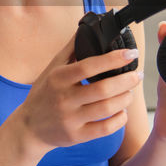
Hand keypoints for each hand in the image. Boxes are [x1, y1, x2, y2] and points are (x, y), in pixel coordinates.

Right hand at [13, 36, 143, 154]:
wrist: (29, 128)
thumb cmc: (43, 94)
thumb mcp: (51, 69)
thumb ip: (70, 50)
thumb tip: (86, 29)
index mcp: (58, 78)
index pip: (89, 66)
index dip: (113, 59)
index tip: (131, 54)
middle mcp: (64, 98)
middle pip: (103, 88)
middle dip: (126, 80)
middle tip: (137, 75)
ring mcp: (70, 119)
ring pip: (107, 108)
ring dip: (125, 99)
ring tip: (130, 92)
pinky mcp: (77, 136)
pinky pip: (105, 129)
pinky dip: (119, 119)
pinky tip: (122, 112)